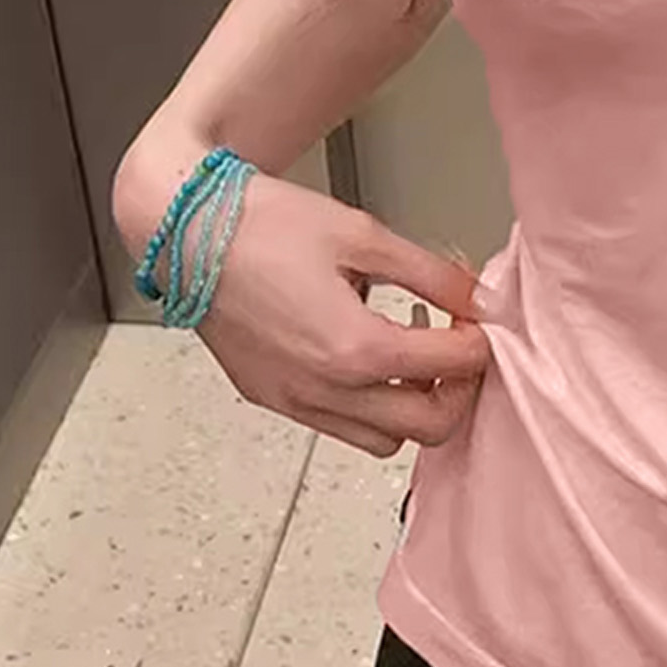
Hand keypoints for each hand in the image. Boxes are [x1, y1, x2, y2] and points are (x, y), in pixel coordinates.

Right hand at [186, 172, 490, 458]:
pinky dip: (369, 408)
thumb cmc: (265, 225)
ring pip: (383, 440)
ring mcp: (294, 401)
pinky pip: (337, 427)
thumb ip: (432, 273)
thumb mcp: (364, 235)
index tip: (475, 315)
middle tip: (457, 345)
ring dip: (413, 407)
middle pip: (430, 427)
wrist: (188, 232)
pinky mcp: (271, 399)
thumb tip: (477, 296)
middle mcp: (324, 389)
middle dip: (458, 389)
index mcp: (355, 348)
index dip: (479, 339)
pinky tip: (367, 358)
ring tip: (413, 354)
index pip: (454, 368)